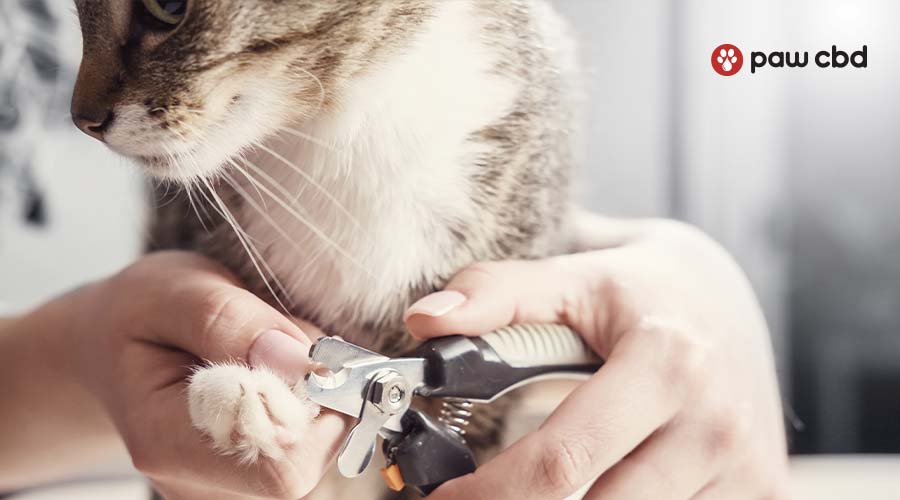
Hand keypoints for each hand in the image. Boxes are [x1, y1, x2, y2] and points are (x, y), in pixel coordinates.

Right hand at [63, 252, 346, 499]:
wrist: (111, 344)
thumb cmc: (139, 315)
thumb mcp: (171, 291)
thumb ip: (231, 321)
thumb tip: (301, 361)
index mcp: (165, 442)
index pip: (280, 466)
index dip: (314, 408)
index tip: (301, 348)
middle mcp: (195, 482)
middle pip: (306, 459)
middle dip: (317, 393)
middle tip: (281, 340)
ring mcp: (223, 488)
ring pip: (315, 448)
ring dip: (314, 393)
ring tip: (265, 353)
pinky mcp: (248, 478)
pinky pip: (312, 442)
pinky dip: (310, 402)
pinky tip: (270, 374)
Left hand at [405, 218, 788, 498]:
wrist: (731, 299)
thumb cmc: (643, 290)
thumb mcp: (575, 276)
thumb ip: (497, 293)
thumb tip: (424, 320)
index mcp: (666, 362)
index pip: (561, 460)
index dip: (489, 493)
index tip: (444, 499)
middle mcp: (716, 422)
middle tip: (485, 496)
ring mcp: (746, 465)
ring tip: (552, 476)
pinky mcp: (764, 490)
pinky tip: (610, 481)